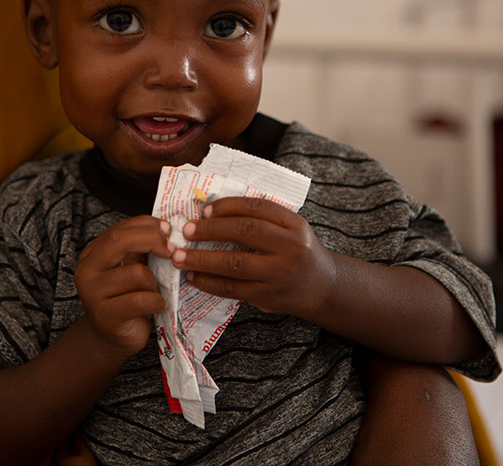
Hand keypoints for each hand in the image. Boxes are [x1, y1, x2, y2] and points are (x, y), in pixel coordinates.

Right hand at [74, 216, 172, 359]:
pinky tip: (158, 305)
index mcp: (93, 253)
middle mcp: (87, 269)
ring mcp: (92, 293)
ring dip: (156, 282)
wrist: (112, 338)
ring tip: (156, 291)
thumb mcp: (131, 267)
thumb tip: (168, 230)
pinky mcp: (105, 315)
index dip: (147, 225)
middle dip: (152, 241)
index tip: (168, 229)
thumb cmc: (126, 298)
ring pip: (136, 273)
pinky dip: (157, 301)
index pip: (120, 229)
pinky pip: (140, 300)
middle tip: (171, 251)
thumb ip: (141, 249)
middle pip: (121, 241)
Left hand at [172, 197, 336, 319]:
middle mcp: (290, 247)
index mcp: (295, 224)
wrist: (323, 287)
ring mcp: (279, 273)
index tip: (205, 210)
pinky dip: (209, 282)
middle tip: (186, 230)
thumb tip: (212, 211)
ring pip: (234, 263)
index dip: (228, 207)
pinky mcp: (268, 296)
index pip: (258, 207)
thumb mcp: (291, 229)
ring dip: (201, 259)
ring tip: (179, 256)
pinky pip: (232, 288)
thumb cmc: (298, 252)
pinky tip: (193, 277)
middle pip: (245, 232)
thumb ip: (263, 219)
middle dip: (210, 230)